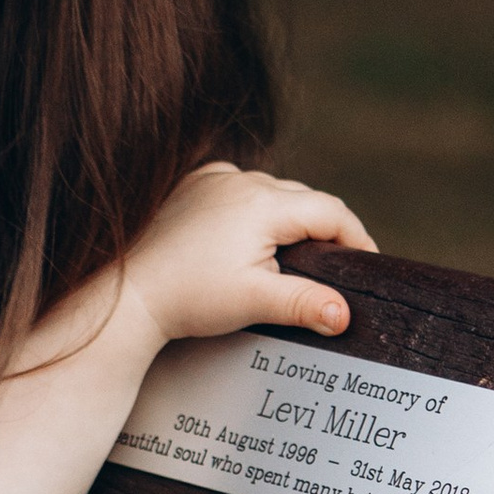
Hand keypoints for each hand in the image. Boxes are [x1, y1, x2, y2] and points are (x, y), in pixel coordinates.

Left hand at [117, 162, 376, 361]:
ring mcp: (212, 179)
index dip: (355, 238)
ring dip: (287, 217)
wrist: (127, 294)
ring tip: (294, 255)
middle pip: (303, 199)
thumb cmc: (187, 298)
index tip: (366, 263)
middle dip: (323, 230)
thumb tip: (345, 314)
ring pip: (271, 191)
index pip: (330, 212)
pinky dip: (252, 207)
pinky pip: (237, 188)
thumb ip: (305, 303)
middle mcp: (239, 180)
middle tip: (335, 266)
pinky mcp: (191, 186)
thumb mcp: (254, 302)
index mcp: (263, 203)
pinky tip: (247, 235)